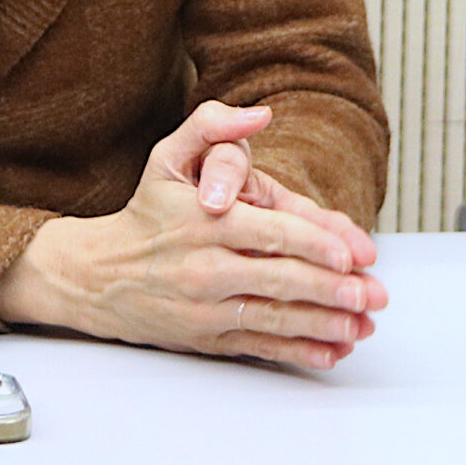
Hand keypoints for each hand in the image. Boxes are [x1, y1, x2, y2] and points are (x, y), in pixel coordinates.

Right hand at [0, 101, 385, 368]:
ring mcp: (206, 309)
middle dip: (333, 290)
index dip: (316, 244)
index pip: (271, 234)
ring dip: (325, 324)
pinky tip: (330, 351)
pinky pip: (259, 346)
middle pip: (281, 281)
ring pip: (275, 319)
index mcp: (204, 224)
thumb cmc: (144, 214)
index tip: (351, 254)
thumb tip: (260, 112)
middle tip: (371, 294)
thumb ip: (212, 126)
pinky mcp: (206, 337)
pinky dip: (298, 352)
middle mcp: (206, 269)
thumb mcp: (166, 157)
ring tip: (363, 324)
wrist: (94, 276)